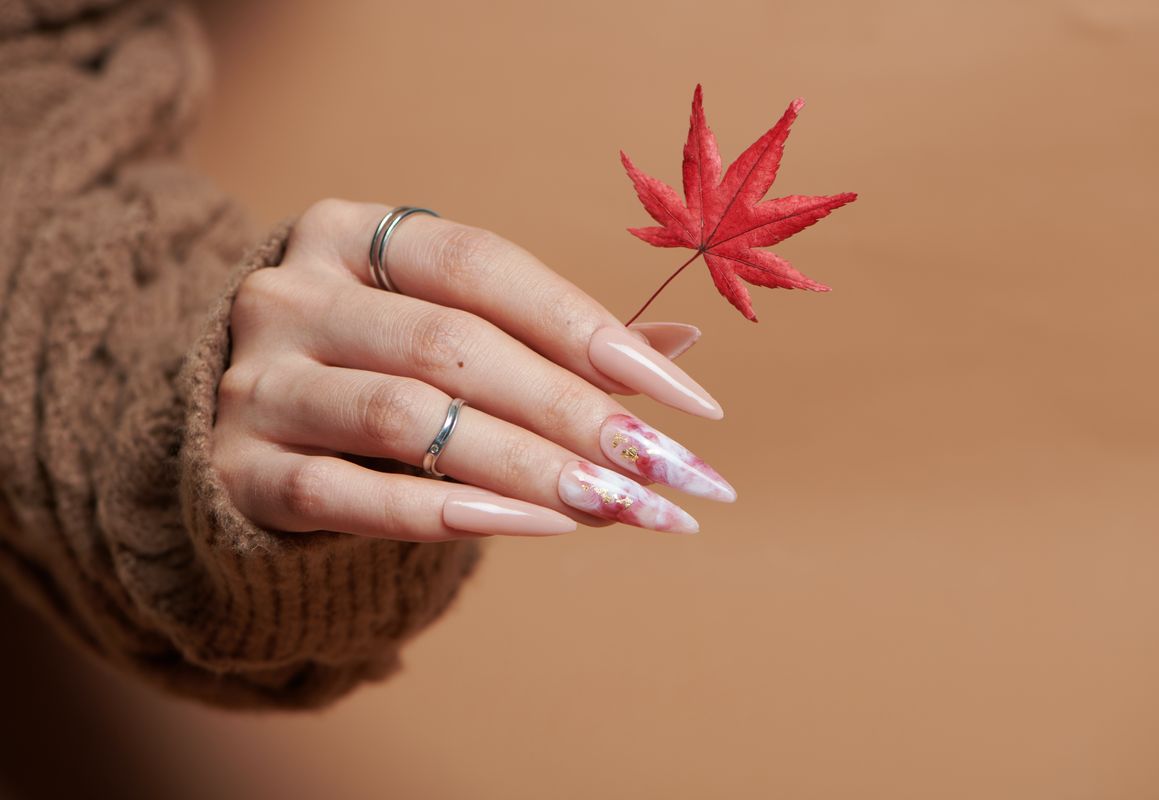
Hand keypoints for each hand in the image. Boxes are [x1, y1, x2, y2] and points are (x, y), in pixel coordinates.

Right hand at [213, 199, 735, 541]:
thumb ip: (552, 340)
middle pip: (452, 346)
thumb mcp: (446, 330)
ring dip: (527, 466)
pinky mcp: (238, 470)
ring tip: (617, 505)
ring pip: (405, 420)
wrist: (241, 434)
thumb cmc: (372, 370)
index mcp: (350, 233)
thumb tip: (679, 346)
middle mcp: (293, 295)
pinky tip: (538, 528)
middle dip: (574, 411)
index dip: (588, 328)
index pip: (482, 265)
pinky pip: (348, 494)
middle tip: (665, 470)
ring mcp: (256, 381)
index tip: (687, 398)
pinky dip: (448, 513)